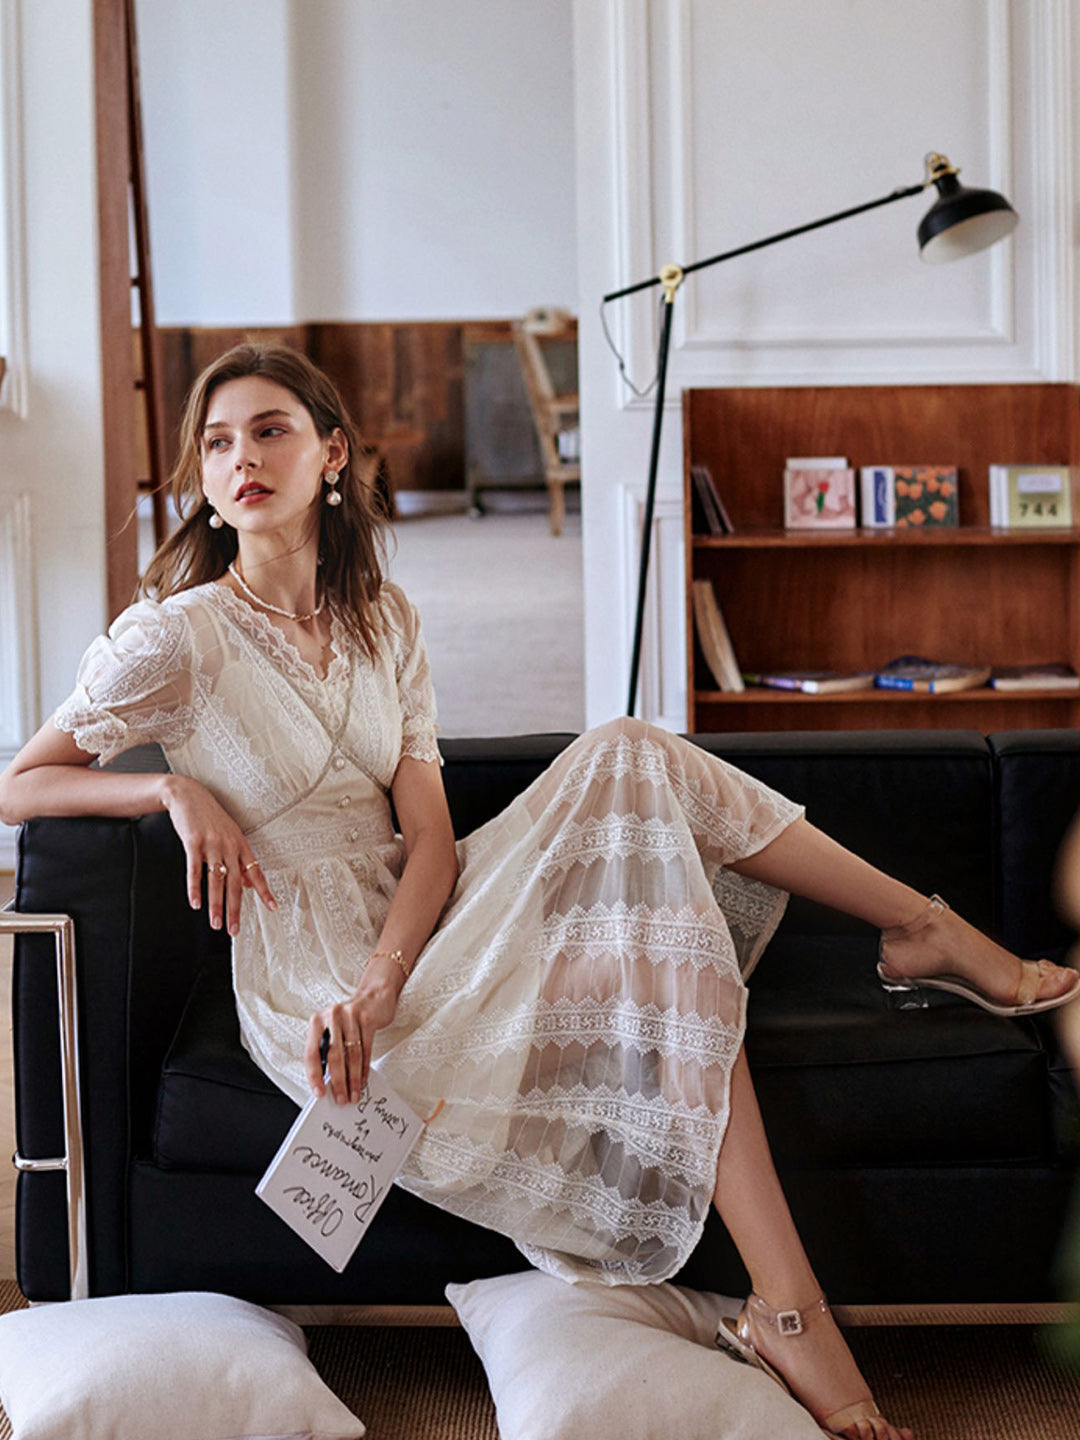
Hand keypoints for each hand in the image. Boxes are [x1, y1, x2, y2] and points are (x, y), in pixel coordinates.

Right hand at [160, 773, 275, 934]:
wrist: (188, 795)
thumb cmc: (209, 818)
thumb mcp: (230, 836)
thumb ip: (239, 860)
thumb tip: (250, 884)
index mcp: (241, 845)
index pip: (256, 872)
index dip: (264, 891)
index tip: (273, 908)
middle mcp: (229, 845)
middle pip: (235, 882)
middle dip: (235, 908)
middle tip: (234, 930)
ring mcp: (212, 843)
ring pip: (216, 880)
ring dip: (216, 905)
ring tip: (215, 924)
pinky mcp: (193, 842)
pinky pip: (195, 870)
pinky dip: (194, 888)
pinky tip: (195, 903)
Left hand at [305, 971, 399, 1103]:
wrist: (374, 996)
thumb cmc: (351, 1019)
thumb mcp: (334, 1030)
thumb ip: (328, 1050)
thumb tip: (328, 1082)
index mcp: (317, 1022)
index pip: (312, 1053)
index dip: (315, 1076)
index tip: (320, 1093)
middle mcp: (332, 1017)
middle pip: (333, 1056)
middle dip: (338, 1082)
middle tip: (341, 1099)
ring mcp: (350, 1016)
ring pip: (351, 1055)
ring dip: (353, 1079)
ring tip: (354, 1093)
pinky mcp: (367, 1018)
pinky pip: (366, 1049)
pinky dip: (364, 1068)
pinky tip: (364, 1079)